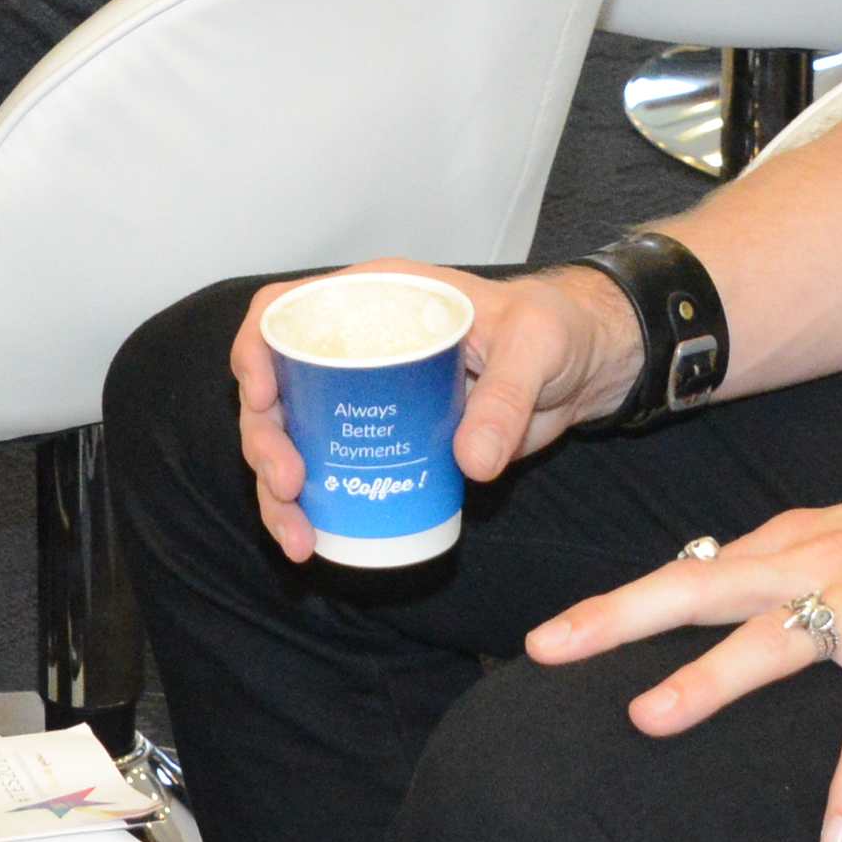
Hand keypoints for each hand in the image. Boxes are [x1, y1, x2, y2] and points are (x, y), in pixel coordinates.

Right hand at [227, 262, 638, 564]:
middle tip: (291, 486)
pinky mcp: (384, 443)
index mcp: (374, 299)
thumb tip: (472, 464)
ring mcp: (363, 399)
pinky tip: (316, 543)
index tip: (263, 399)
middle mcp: (354, 346)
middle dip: (266, 443)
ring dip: (280, 493)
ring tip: (299, 538)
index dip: (255, 350)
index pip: (284, 310)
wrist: (586, 367)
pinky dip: (315, 510)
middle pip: (275, 390)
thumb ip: (505, 396)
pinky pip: (331, 474)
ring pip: (293, 441)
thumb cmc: (557, 329)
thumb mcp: (535, 347)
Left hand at [519, 465, 841, 841]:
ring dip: (708, 680)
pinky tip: (837, 839)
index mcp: (795, 542)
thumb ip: (794, 562)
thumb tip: (729, 579)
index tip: (551, 634)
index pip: (690, 573)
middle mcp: (817, 564)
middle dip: (618, 618)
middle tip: (549, 647)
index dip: (619, 603)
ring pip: (771, 641)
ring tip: (649, 719)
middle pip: (698, 588)